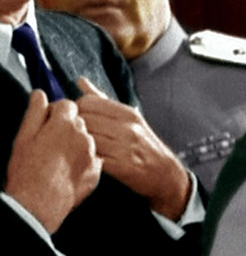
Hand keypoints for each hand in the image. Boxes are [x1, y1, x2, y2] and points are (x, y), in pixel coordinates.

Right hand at [5, 89, 101, 232]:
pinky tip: (67, 168)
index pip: (69, 104)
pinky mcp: (97, 171)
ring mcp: (93, 154)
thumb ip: (35, 112)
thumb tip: (40, 94)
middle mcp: (85, 136)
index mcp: (66, 123)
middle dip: (68, 126)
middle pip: (81, 121)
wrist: (40, 202)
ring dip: (77, 143)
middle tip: (50, 141)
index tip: (48, 122)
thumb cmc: (28, 168)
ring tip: (57, 157)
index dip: (57, 112)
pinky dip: (83, 160)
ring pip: (88, 139)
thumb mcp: (25, 136)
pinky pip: (93, 158)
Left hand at [74, 77, 191, 219]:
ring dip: (77, 144)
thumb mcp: (129, 119)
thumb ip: (102, 100)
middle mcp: (128, 128)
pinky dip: (85, 158)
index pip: (88, 102)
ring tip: (77, 148)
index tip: (76, 119)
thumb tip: (80, 80)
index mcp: (128, 113)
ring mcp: (125, 148)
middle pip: (83, 119)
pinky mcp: (121, 167)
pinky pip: (92, 157)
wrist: (166, 175)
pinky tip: (85, 160)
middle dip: (73, 127)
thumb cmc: (143, 145)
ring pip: (85, 138)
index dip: (76, 110)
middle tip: (71, 135)